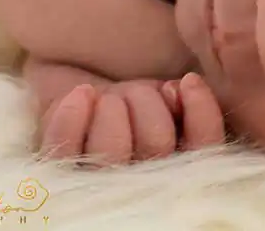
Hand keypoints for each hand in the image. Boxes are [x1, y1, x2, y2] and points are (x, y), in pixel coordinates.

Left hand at [38, 74, 224, 164]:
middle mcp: (143, 184)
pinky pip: (64, 149)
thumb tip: (185, 87)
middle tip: (135, 90)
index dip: (201, 116)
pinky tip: (84, 94)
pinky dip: (74, 115)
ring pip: (111, 151)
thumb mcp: (168, 97)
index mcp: (179, 166)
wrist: (84, 83)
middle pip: (156, 146)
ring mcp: (98, 181)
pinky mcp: (59, 171)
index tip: (188, 80)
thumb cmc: (134, 100)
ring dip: (114, 107)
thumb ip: (185, 102)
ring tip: (110, 95)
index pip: (205, 152)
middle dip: (147, 103)